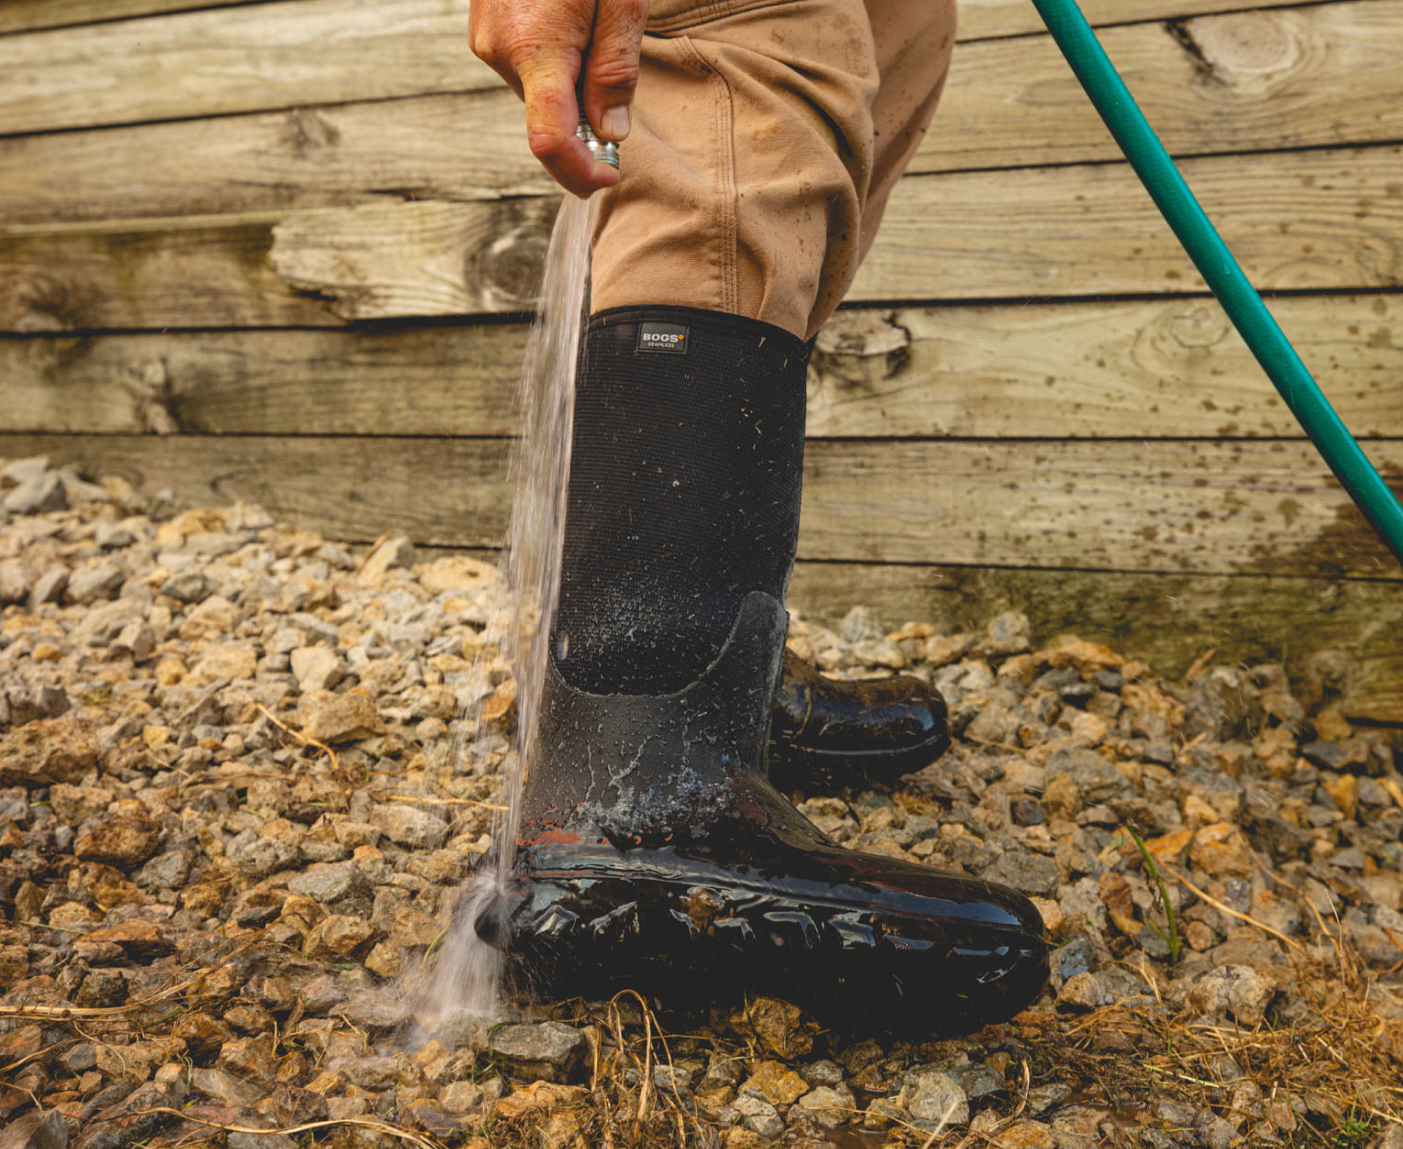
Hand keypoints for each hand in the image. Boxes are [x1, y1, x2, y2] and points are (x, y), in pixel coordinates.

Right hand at [469, 0, 647, 197]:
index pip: (551, 141)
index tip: (609, 177)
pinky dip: (551, 66)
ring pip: (536, 94)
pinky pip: (524, 69)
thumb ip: (615, 68)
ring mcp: (487, 38)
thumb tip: (610, 132)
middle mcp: (500, 49)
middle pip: (547, 118)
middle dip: (584, 120)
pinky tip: (569, 27)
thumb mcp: (620, 0)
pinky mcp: (484, 29)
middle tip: (615, 86)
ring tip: (590, 34)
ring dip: (569, 87)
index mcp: (535, 47)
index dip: (582, 172)